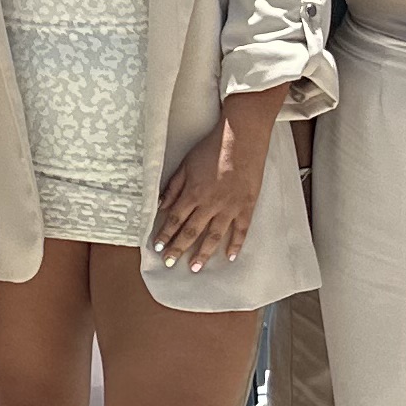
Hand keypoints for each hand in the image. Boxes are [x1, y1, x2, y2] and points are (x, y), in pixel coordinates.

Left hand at [150, 115, 270, 270]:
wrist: (241, 138)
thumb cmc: (211, 148)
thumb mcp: (185, 164)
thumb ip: (173, 187)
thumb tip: (161, 206)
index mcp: (193, 193)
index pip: (174, 220)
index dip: (165, 235)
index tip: (158, 247)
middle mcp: (210, 204)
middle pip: (191, 231)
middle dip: (179, 249)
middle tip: (171, 264)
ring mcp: (230, 207)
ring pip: (214, 236)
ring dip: (204, 253)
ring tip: (196, 267)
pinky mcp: (247, 205)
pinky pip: (241, 230)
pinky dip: (236, 244)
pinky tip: (230, 256)